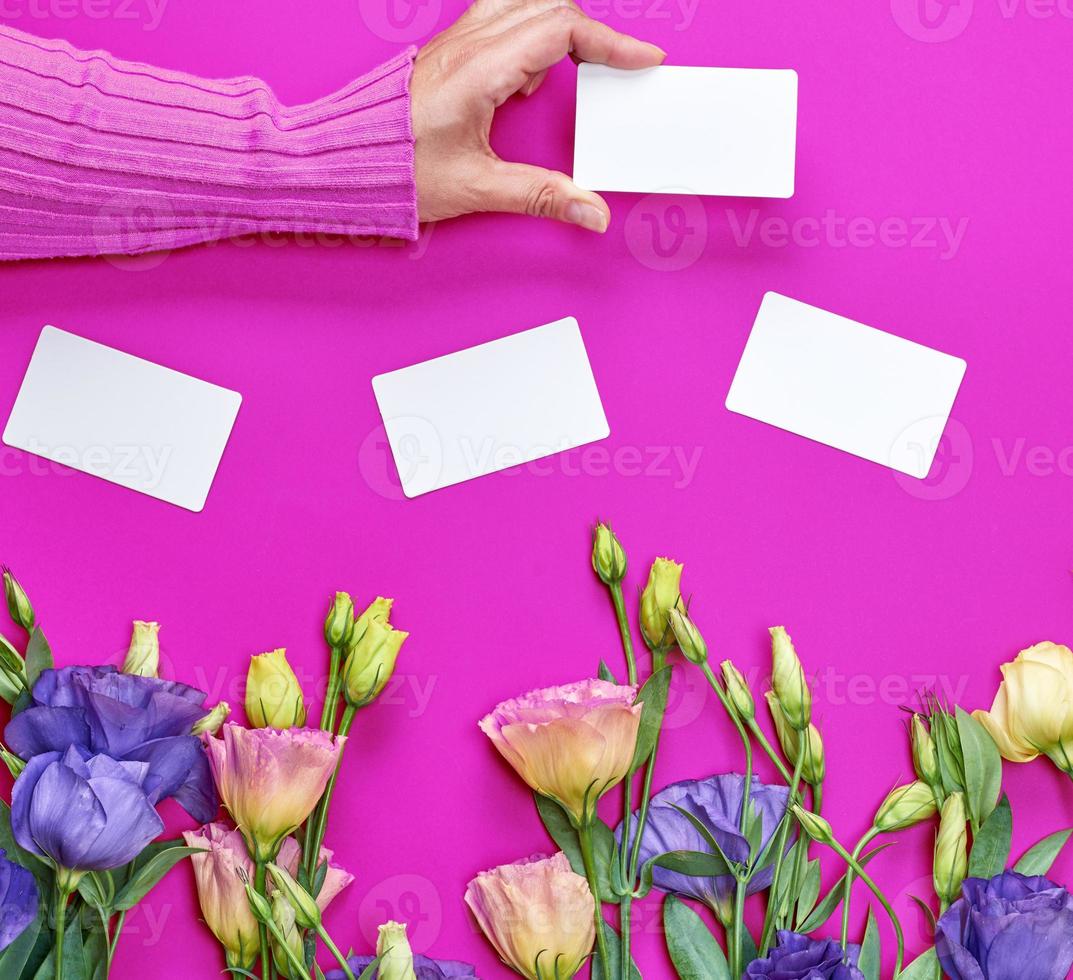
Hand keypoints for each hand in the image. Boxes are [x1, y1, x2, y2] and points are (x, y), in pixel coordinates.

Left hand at [410, 0, 664, 231]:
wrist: (340, 160)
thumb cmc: (393, 169)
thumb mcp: (475, 188)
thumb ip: (540, 196)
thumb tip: (590, 211)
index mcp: (479, 68)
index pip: (561, 27)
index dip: (611, 41)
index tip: (642, 59)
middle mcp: (469, 42)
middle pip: (550, 2)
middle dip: (591, 32)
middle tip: (612, 67)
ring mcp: (458, 40)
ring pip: (525, 1)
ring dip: (558, 26)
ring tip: (567, 74)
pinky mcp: (451, 50)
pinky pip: (502, 17)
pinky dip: (530, 36)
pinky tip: (526, 82)